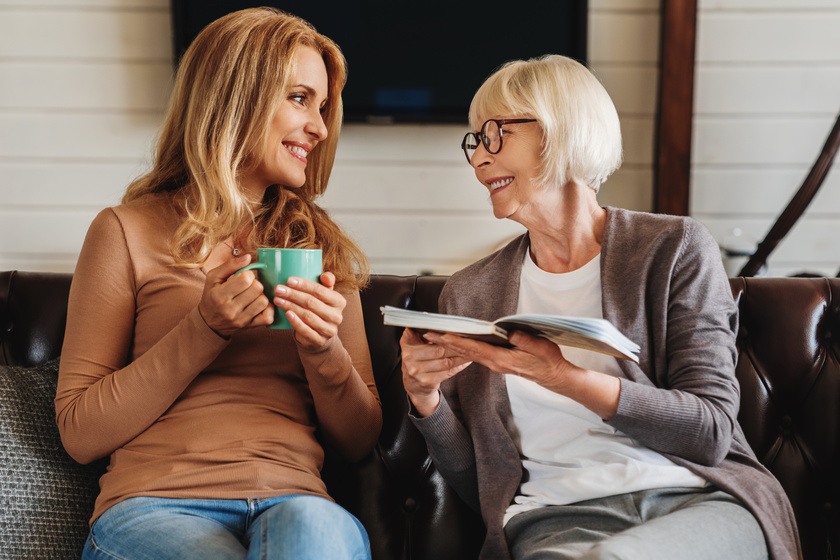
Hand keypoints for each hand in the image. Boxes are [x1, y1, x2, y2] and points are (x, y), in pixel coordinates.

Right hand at [199, 254, 273, 336]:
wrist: (208, 322)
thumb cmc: (211, 296)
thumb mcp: (213, 278)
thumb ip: (230, 265)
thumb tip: (248, 257)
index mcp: (220, 296)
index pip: (245, 279)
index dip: (248, 274)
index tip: (243, 277)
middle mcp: (230, 310)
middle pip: (257, 289)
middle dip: (255, 283)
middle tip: (248, 286)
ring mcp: (241, 320)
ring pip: (264, 301)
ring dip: (261, 295)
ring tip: (253, 295)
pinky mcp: (250, 327)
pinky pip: (268, 317)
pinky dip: (268, 309)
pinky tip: (260, 304)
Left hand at [274, 272, 345, 348]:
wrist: (319, 332)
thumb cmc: (319, 308)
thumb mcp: (325, 294)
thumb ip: (326, 282)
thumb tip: (326, 276)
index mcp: (339, 302)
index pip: (320, 291)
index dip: (304, 285)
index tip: (289, 280)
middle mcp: (337, 316)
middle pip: (312, 303)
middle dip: (293, 295)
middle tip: (278, 289)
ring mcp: (329, 330)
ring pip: (307, 316)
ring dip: (290, 306)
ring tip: (277, 299)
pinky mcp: (320, 340)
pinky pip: (306, 330)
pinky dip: (295, 321)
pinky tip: (286, 313)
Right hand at [400, 328, 471, 416]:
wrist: (413, 384)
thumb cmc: (417, 358)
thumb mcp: (413, 342)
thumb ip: (420, 329)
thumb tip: (428, 315)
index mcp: (407, 343)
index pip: (427, 335)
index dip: (442, 333)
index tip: (454, 330)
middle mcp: (409, 357)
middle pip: (439, 349)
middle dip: (456, 346)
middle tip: (469, 340)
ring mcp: (417, 371)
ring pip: (446, 362)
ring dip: (461, 356)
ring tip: (471, 350)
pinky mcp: (426, 381)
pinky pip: (448, 372)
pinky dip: (459, 366)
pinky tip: (466, 361)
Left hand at [422, 330, 572, 389]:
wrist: (554, 377)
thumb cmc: (548, 361)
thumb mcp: (540, 347)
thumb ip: (524, 340)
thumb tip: (509, 332)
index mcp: (502, 359)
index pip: (475, 349)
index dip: (458, 341)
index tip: (443, 335)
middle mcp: (495, 363)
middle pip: (466, 352)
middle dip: (446, 343)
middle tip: (428, 334)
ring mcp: (495, 364)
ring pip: (468, 354)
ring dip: (452, 345)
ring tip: (435, 336)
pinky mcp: (497, 362)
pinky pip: (476, 355)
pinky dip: (463, 348)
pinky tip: (455, 342)